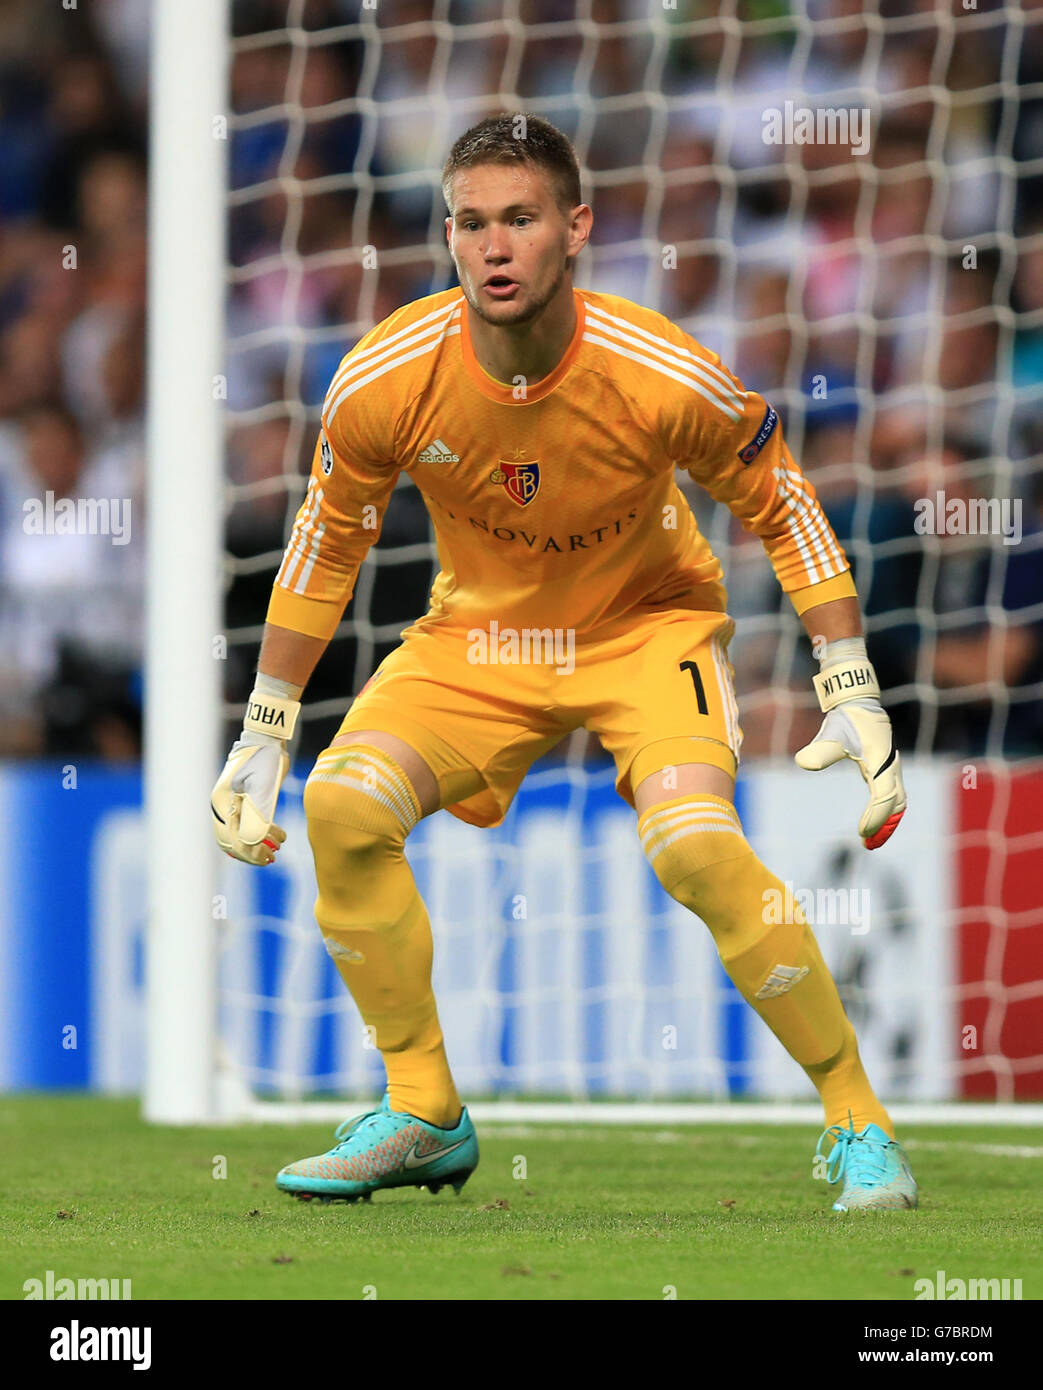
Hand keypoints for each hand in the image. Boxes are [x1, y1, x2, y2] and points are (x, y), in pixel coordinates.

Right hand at [211, 732, 288, 864]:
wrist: (267, 739)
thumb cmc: (265, 760)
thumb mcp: (263, 789)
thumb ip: (257, 816)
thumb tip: (252, 843)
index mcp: (222, 803)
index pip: (231, 839)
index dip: (249, 853)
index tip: (268, 858)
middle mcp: (221, 805)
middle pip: (231, 840)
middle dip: (251, 853)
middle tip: (272, 859)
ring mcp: (229, 802)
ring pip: (236, 834)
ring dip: (255, 845)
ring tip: (276, 849)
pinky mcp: (240, 799)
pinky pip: (243, 824)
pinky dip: (257, 834)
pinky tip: (275, 836)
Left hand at [794, 642, 906, 848]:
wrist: (858, 702)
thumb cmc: (846, 718)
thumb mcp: (832, 732)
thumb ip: (820, 749)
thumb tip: (802, 763)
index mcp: (881, 760)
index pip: (883, 796)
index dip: (875, 816)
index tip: (860, 833)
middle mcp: (891, 766)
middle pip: (895, 803)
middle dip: (884, 825)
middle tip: (867, 844)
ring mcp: (891, 768)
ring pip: (897, 801)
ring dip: (887, 821)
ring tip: (870, 840)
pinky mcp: (885, 769)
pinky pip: (892, 795)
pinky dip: (885, 811)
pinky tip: (872, 823)